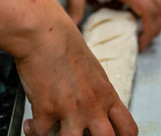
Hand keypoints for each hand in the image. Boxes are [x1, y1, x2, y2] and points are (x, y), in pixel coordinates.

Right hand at [16, 23, 137, 135]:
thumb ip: (99, 93)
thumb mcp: (94, 71)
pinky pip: (40, 135)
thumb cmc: (68, 46)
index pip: (128, 128)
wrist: (46, 34)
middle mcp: (93, 105)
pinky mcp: (46, 110)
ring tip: (55, 132)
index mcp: (107, 95)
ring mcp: (71, 110)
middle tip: (82, 135)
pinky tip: (32, 123)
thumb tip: (98, 110)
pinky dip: (33, 131)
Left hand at [65, 0, 160, 50]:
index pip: (146, 9)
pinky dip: (141, 5)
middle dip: (157, 27)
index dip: (148, 30)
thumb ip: (74, 6)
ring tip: (136, 27)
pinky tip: (121, 8)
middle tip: (144, 41)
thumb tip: (72, 27)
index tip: (141, 44)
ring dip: (153, 16)